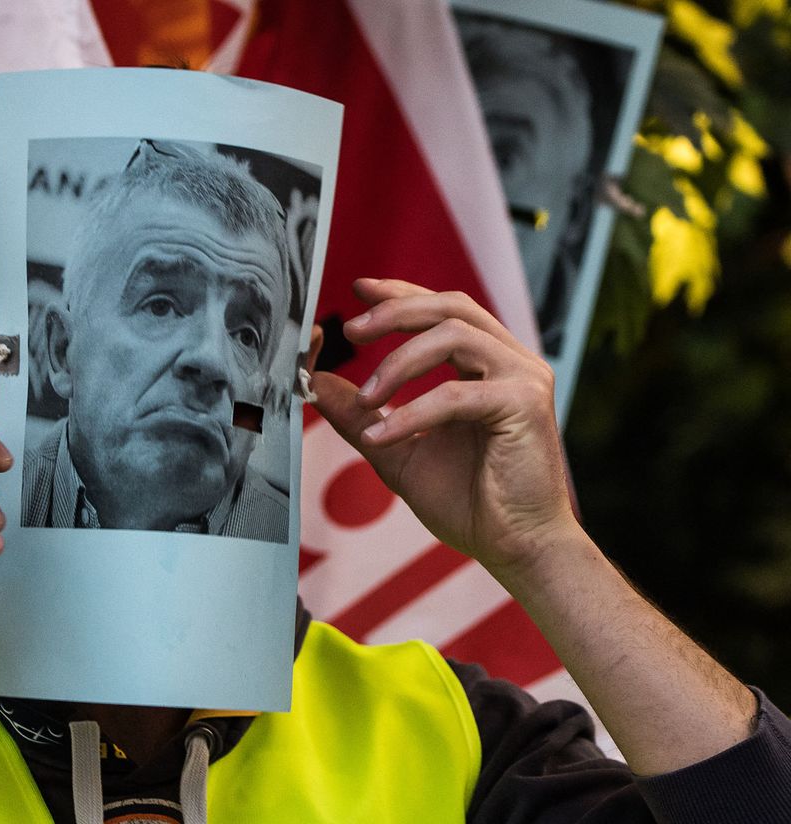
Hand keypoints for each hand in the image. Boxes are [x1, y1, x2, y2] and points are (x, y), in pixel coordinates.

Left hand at [310, 279, 575, 572]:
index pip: (442, 309)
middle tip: (351, 330)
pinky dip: (411, 413)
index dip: (400, 294)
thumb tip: (315, 381)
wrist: (515, 548)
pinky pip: (455, 395)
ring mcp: (523, 378)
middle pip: (450, 306)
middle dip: (395, 311)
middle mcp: (510, 362)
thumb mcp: (396, 449)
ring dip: (399, 361)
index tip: (359, 290)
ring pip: (454, 335)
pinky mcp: (525, 405)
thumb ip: (360, 412)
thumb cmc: (469, 502)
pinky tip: (381, 435)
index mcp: (486, 365)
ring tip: (366, 397)